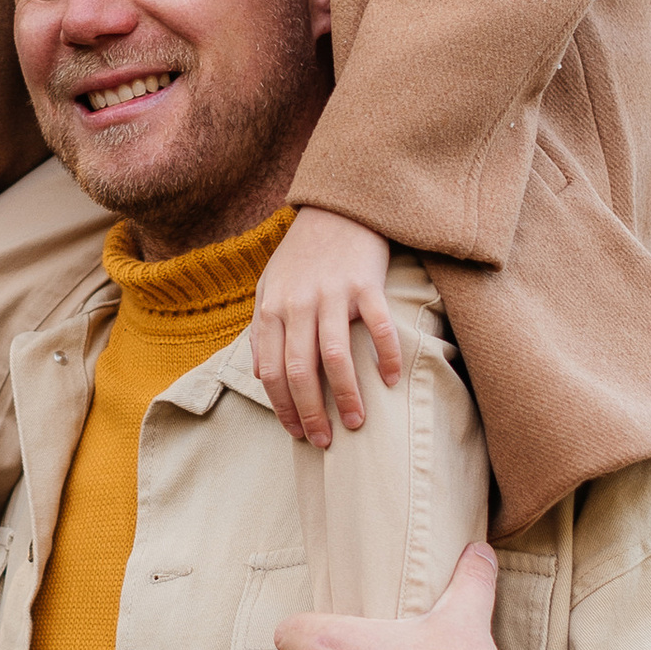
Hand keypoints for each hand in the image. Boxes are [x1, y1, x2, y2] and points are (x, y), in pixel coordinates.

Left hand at [251, 206, 400, 446]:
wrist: (338, 207)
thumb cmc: (303, 253)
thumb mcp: (270, 284)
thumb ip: (262, 327)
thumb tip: (259, 373)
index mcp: (271, 308)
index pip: (270, 371)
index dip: (282, 408)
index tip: (296, 433)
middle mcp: (298, 304)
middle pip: (299, 372)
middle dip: (311, 414)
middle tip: (324, 441)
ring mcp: (332, 294)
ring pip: (336, 359)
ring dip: (346, 398)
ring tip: (356, 424)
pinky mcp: (366, 284)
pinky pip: (378, 329)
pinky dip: (386, 358)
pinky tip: (391, 382)